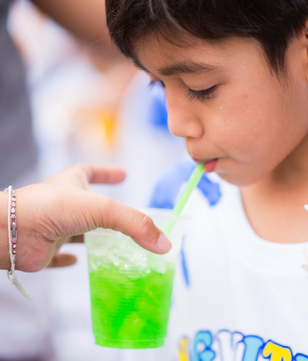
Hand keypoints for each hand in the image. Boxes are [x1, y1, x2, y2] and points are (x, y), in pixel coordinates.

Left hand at [1, 164, 170, 271]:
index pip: (91, 171)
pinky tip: (76, 263)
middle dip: (104, 210)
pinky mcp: (44, 250)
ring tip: (110, 243)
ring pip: (76, 231)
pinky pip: (57, 254)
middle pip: (87, 204)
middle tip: (122, 216)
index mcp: (73, 184)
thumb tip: (165, 244)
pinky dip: (67, 259)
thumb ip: (136, 225)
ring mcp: (53, 227)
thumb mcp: (103, 209)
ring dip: (91, 236)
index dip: (107, 172)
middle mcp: (63, 204)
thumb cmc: (53, 208)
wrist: (12, 231)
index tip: (123, 174)